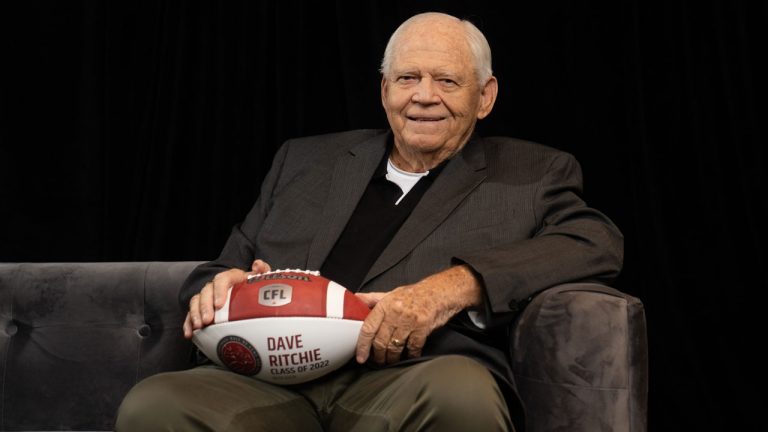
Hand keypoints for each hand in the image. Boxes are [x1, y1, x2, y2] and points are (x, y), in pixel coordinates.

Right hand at [183, 259, 270, 338]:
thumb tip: (257, 265)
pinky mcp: (202, 308)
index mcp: (231, 277)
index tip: (219, 305)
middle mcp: (216, 285)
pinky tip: (190, 334)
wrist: (249, 295)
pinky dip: (189, 323)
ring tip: (198, 326)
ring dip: (195, 314)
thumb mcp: (261, 279)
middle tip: (208, 320)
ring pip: (196, 301)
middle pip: (206, 291)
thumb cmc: (254, 288)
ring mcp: (208, 296)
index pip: (222, 279)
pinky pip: (192, 314)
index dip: (219, 291)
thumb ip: (262, 270)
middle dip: (205, 306)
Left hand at [354, 265, 482, 364]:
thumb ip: (372, 299)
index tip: (361, 357)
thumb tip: (355, 299)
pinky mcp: (423, 327)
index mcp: (385, 304)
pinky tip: (408, 356)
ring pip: (395, 346)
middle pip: (380, 341)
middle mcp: (395, 312)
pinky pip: (412, 348)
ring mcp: (409, 320)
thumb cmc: (415, 294)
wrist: (440, 291)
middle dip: (378, 355)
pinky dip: (410, 355)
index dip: (363, 345)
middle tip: (378, 361)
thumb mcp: (391, 293)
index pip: (368, 328)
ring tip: (390, 360)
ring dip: (391, 358)